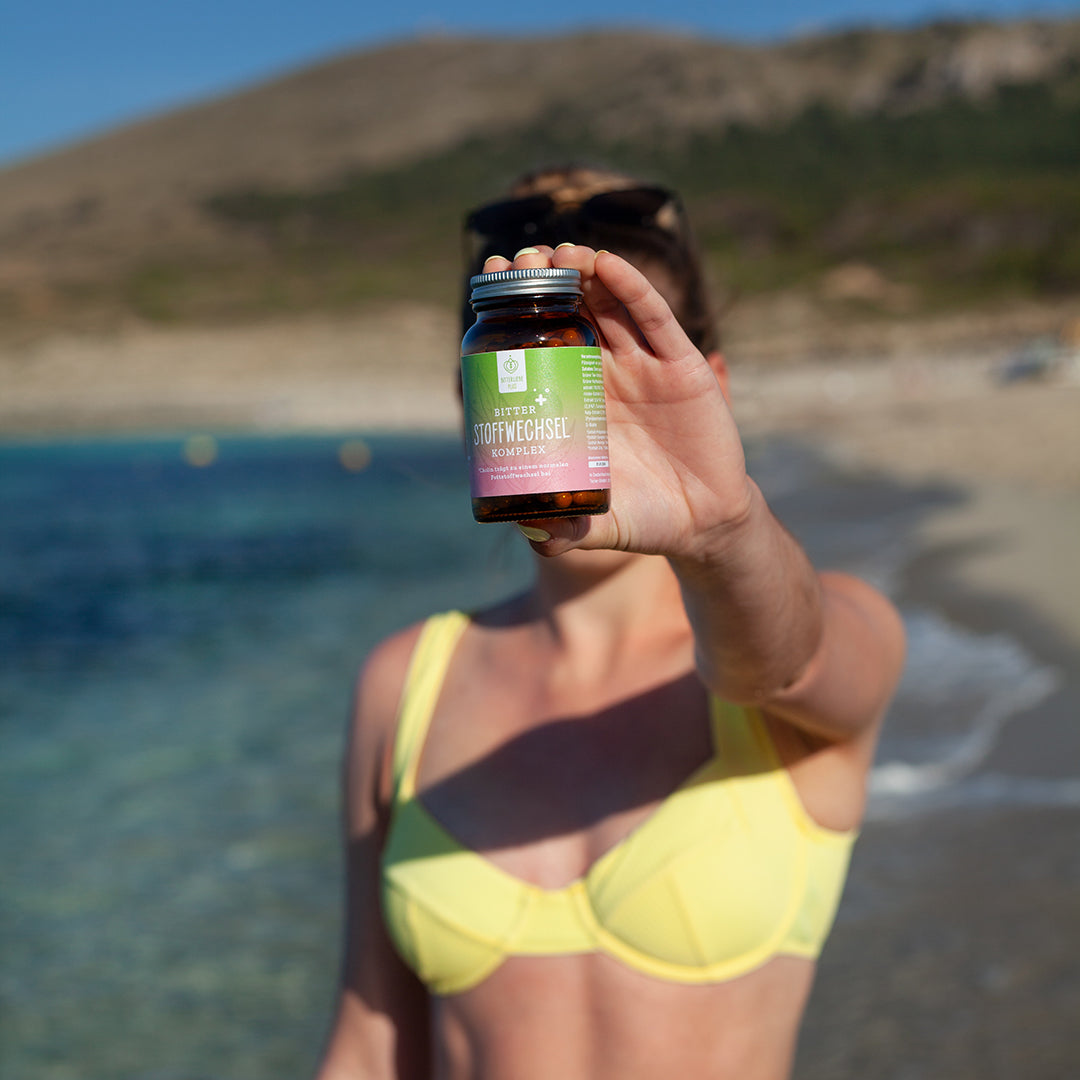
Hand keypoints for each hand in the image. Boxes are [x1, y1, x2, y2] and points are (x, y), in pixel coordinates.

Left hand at [483, 245, 752, 560]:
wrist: (706, 522)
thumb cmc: (646, 519)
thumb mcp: (601, 525)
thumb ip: (570, 531)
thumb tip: (533, 537)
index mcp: (577, 401)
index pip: (540, 344)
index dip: (516, 314)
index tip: (488, 288)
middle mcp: (606, 374)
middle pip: (570, 311)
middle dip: (543, 281)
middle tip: (516, 261)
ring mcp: (644, 365)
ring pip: (608, 304)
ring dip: (582, 272)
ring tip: (555, 252)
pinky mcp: (682, 364)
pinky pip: (653, 318)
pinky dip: (630, 288)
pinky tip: (606, 265)